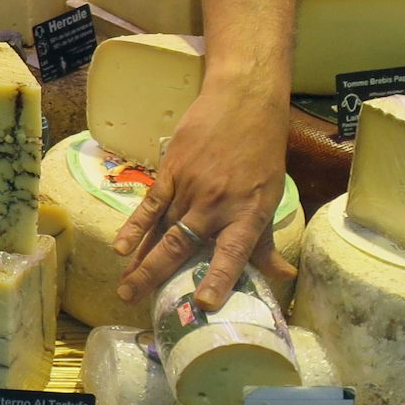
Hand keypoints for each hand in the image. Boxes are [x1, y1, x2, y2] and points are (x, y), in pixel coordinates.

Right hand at [111, 81, 295, 310]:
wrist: (242, 101)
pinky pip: (150, 204)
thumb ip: (266, 242)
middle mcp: (217, 204)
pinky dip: (135, 226)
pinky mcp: (172, 170)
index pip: (232, 254)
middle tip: (136, 300)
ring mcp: (191, 186)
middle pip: (182, 245)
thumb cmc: (261, 151)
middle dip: (157, 275)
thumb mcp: (270, 198)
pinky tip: (122, 246)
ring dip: (141, 259)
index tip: (203, 303)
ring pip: (161, 229)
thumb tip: (282, 278)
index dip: (218, 279)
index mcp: (247, 214)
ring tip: (125, 285)